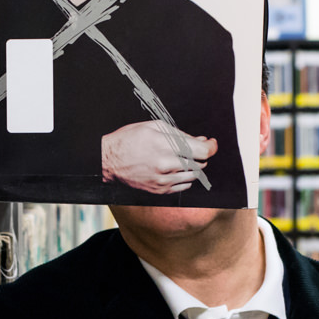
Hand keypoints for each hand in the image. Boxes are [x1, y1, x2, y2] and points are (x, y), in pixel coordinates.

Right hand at [100, 121, 215, 193]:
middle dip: (200, 155)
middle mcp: (165, 165)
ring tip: (180, 159)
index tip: (211, 143)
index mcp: (164, 146)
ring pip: (193, 176)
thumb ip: (180, 134)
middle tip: (193, 148)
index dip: (211, 146)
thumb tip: (201, 140)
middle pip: (199, 164)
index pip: (202, 151)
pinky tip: (174, 170)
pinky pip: (183, 186)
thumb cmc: (128, 140)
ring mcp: (163, 181)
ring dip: (192, 167)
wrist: (107, 162)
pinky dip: (184, 178)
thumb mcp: (154, 127)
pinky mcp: (159, 191)